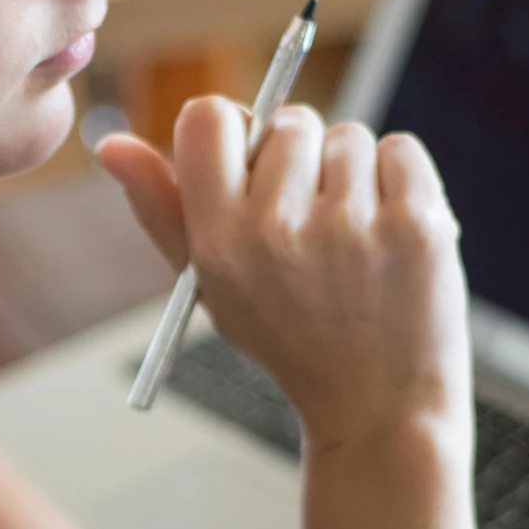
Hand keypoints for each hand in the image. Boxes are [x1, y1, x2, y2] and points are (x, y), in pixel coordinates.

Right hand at [96, 100, 472, 457]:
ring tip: (356, 240)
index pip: (208, 119)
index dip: (235, 129)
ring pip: (348, 136)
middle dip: (305, 160)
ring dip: (354, 175)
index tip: (254, 159)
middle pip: (289, 122)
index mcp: (219, 243)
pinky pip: (400, 150)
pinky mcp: (417, 224)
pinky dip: (400, 181)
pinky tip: (392, 233)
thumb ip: (161, 209)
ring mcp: (352, 226)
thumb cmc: (292, 339)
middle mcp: (278, 231)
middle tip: (314, 224)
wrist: (380, 409)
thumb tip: (112, 145)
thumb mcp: (211, 285)